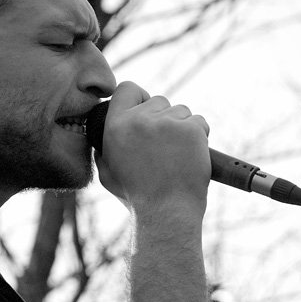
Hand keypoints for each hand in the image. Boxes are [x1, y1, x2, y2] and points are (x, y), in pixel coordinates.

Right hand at [94, 81, 210, 212]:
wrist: (166, 213)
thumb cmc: (137, 197)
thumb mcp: (107, 174)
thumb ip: (103, 152)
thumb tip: (101, 143)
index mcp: (115, 126)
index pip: (127, 88)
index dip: (138, 97)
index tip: (145, 111)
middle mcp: (139, 119)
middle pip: (159, 100)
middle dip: (164, 117)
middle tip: (164, 146)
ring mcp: (167, 122)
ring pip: (181, 110)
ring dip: (182, 127)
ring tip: (177, 155)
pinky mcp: (191, 129)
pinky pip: (199, 121)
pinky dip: (199, 136)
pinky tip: (191, 155)